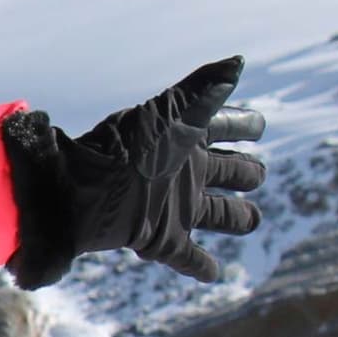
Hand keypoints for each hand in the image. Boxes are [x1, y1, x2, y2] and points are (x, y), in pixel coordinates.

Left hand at [5, 56, 267, 287]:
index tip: (258, 124)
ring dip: (236, 217)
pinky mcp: (160, 239)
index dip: (244, 124)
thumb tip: (238, 62)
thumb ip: (204, 89)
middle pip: (227, 173)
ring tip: (251, 219)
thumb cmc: (125, 146)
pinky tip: (215, 274)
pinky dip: (202, 266)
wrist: (79, 189)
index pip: (226, 128)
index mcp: (186, 141)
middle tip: (256, 173)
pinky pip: (186, 257)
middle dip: (244, 172)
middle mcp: (183, 173)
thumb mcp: (168, 112)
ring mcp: (173, 208)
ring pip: (217, 214)